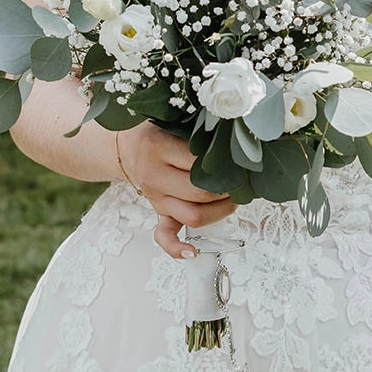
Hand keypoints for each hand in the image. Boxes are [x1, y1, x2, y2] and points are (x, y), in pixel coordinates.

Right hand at [117, 122, 234, 258]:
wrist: (128, 148)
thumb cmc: (158, 132)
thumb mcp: (174, 120)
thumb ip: (199, 130)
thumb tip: (236, 139)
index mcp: (158, 147)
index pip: (200, 161)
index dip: (226, 163)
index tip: (241, 160)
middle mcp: (154, 176)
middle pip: (201, 192)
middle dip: (229, 189)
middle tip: (243, 181)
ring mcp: (156, 198)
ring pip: (193, 215)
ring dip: (220, 212)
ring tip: (234, 200)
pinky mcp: (158, 212)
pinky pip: (164, 236)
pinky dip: (178, 248)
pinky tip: (193, 251)